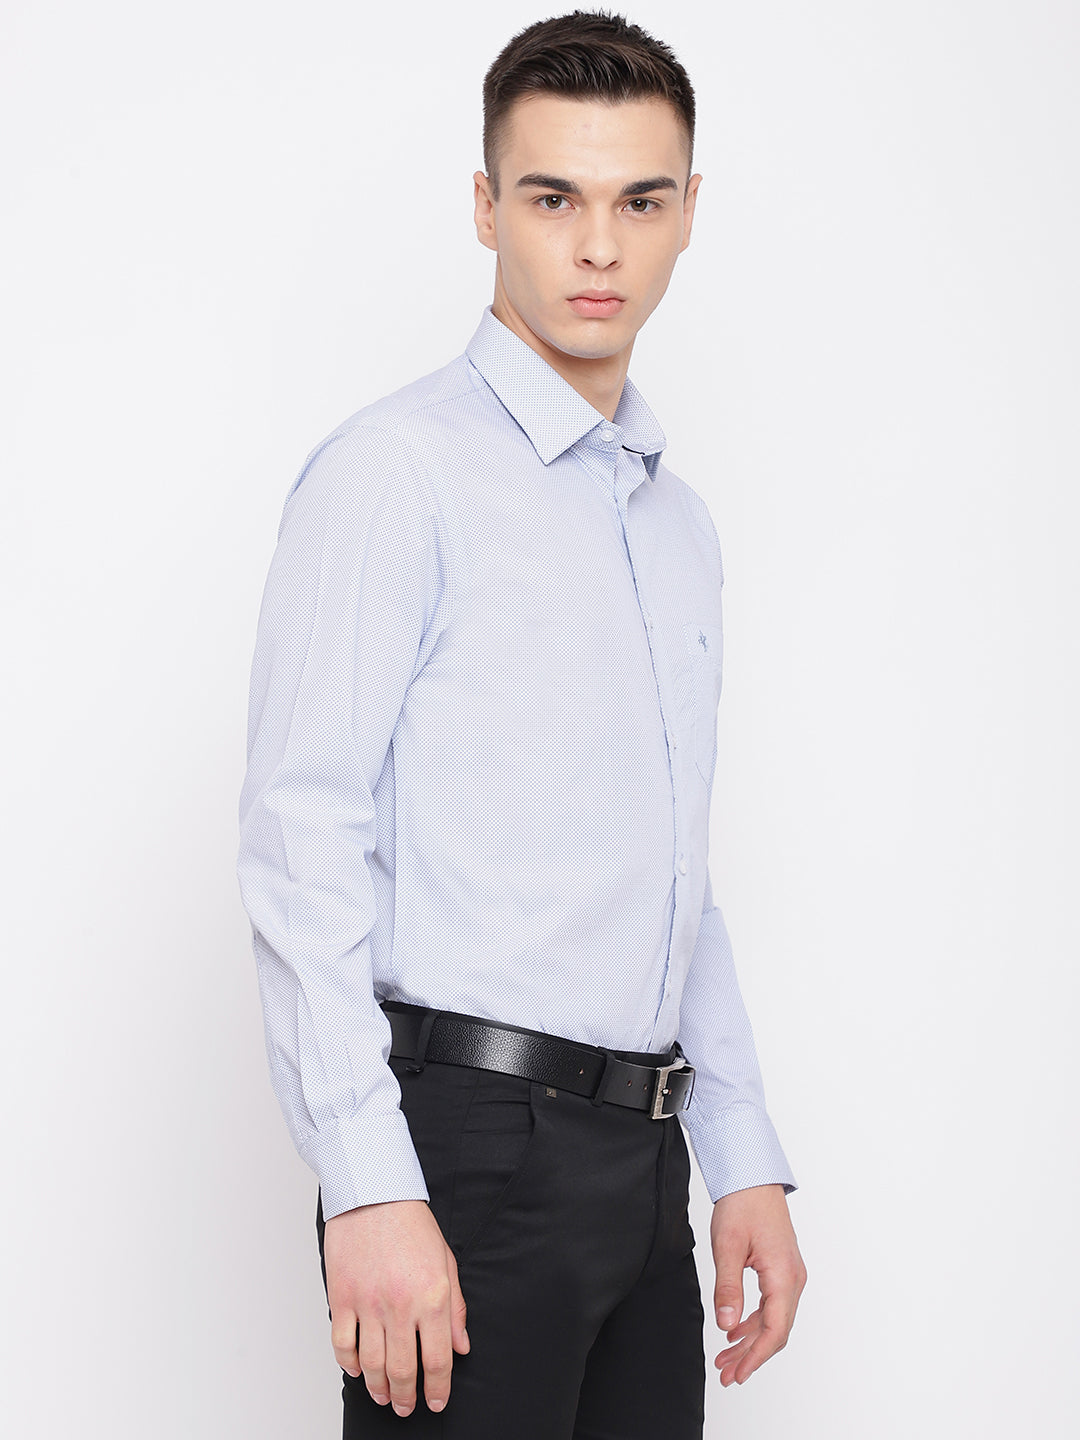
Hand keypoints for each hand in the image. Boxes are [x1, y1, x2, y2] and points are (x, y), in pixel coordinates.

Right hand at [323, 1199, 469, 1416]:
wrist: (374, 1194)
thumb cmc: (411, 1224)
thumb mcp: (446, 1262)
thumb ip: (456, 1308)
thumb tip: (461, 1346)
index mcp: (432, 1297)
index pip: (438, 1360)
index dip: (437, 1389)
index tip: (436, 1402)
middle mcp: (401, 1306)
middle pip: (402, 1370)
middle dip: (406, 1397)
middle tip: (407, 1407)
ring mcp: (368, 1304)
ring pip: (371, 1365)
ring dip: (378, 1388)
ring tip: (383, 1396)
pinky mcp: (342, 1298)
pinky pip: (342, 1344)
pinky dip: (349, 1364)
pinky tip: (356, 1369)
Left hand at [710, 1183, 805, 1385]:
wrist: (752, 1175)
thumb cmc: (743, 1204)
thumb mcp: (727, 1247)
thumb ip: (727, 1288)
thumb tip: (727, 1325)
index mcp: (783, 1276)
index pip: (774, 1330)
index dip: (755, 1357)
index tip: (737, 1374)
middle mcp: (793, 1278)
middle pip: (776, 1330)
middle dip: (751, 1355)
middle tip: (726, 1373)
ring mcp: (790, 1273)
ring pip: (774, 1319)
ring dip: (750, 1340)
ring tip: (725, 1356)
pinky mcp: (782, 1268)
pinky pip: (772, 1304)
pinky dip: (754, 1321)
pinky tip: (735, 1330)